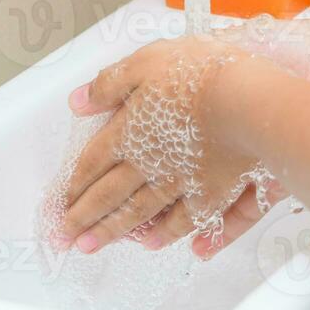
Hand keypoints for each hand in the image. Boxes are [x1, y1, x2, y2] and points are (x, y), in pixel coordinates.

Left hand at [57, 37, 283, 256]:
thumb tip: (78, 101)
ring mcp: (181, 182)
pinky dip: (168, 234)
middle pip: (108, 195)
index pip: (93, 162)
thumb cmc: (203, 74)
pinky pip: (186, 220)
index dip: (74, 184)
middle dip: (82, 219)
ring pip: (139, 212)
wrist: (250, 103)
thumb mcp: (146, 62)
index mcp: (130, 130)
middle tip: (63, 239)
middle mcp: (149, 162)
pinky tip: (156, 244)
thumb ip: (110, 84)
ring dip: (112, 231)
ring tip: (91, 247)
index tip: (59, 204)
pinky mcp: (214, 192)